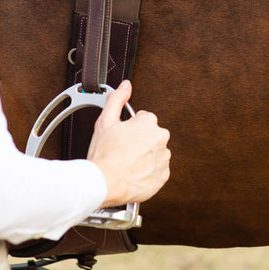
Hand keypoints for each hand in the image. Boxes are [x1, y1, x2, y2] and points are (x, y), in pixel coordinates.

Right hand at [87, 80, 170, 207]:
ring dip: (144, 156)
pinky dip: (148, 172)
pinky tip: (133, 172)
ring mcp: (163, 158)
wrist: (105, 183)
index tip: (121, 137)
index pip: (143, 120)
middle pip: (150, 136)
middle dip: (139, 141)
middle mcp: (160, 138)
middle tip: (122, 150)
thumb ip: (117, 99)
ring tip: (127, 163)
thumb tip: (125, 86)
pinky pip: (157, 170)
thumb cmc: (105, 154)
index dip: (129, 128)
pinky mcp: (163, 175)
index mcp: (149, 122)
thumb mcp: (105, 121)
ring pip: (154, 153)